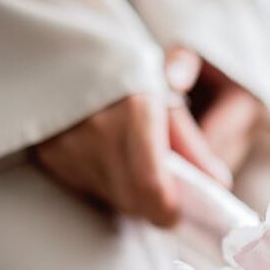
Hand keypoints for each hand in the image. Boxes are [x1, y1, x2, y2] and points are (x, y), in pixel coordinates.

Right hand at [35, 47, 259, 226]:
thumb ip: (193, 147)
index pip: (152, 187)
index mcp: (135, 110)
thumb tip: (220, 185)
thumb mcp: (166, 100)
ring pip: (111, 197)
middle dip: (152, 203)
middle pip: (133, 200)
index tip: (176, 214)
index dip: (168, 210)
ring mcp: (69, 145)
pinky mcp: (49, 156)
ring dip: (127, 192)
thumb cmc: (128, 75)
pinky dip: (102, 182)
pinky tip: (103, 155)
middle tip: (161, 187)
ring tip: (129, 158)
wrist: (64, 55)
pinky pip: (87, 187)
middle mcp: (99, 130)